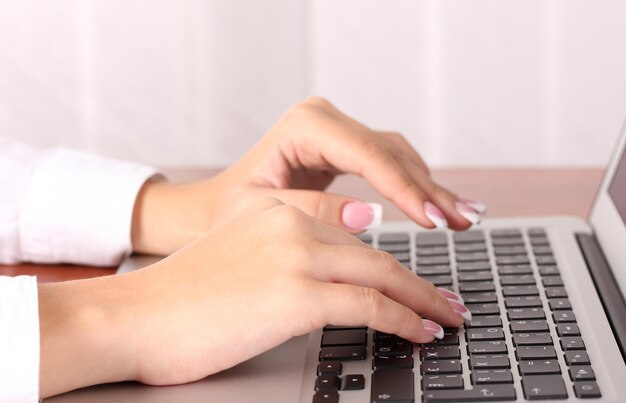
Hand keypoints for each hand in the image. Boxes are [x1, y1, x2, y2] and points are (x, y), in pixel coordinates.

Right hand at [39, 199, 468, 396]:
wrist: (134, 316)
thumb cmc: (180, 297)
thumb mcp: (239, 256)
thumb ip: (287, 251)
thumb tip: (340, 263)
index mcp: (277, 210)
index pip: (350, 233)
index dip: (389, 258)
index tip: (412, 278)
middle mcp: (290, 224)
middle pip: (374, 251)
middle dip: (419, 280)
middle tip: (448, 301)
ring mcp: (294, 256)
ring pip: (381, 274)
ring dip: (422, 300)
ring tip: (447, 318)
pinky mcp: (294, 294)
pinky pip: (368, 304)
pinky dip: (403, 319)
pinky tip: (420, 331)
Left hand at [131, 97, 485, 254]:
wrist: (214, 210)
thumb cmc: (228, 212)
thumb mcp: (264, 213)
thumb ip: (315, 210)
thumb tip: (371, 214)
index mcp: (304, 126)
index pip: (367, 155)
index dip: (404, 188)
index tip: (432, 219)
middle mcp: (325, 119)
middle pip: (389, 153)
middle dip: (428, 190)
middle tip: (463, 220)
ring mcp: (337, 131)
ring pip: (397, 155)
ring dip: (430, 187)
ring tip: (464, 217)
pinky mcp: (345, 148)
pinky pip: (389, 162)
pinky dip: (416, 185)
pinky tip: (439, 206)